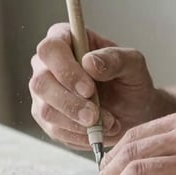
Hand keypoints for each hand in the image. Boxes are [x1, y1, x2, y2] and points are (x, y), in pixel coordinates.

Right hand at [29, 23, 160, 149]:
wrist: (134, 111)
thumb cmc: (131, 81)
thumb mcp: (133, 65)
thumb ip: (115, 59)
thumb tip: (89, 63)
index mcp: (65, 40)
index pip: (50, 49)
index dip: (65, 69)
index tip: (89, 89)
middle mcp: (47, 65)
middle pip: (41, 83)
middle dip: (71, 103)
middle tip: (95, 115)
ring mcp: (44, 93)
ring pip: (46, 110)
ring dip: (78, 122)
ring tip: (108, 122)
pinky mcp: (47, 117)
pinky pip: (55, 130)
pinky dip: (80, 134)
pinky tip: (98, 130)